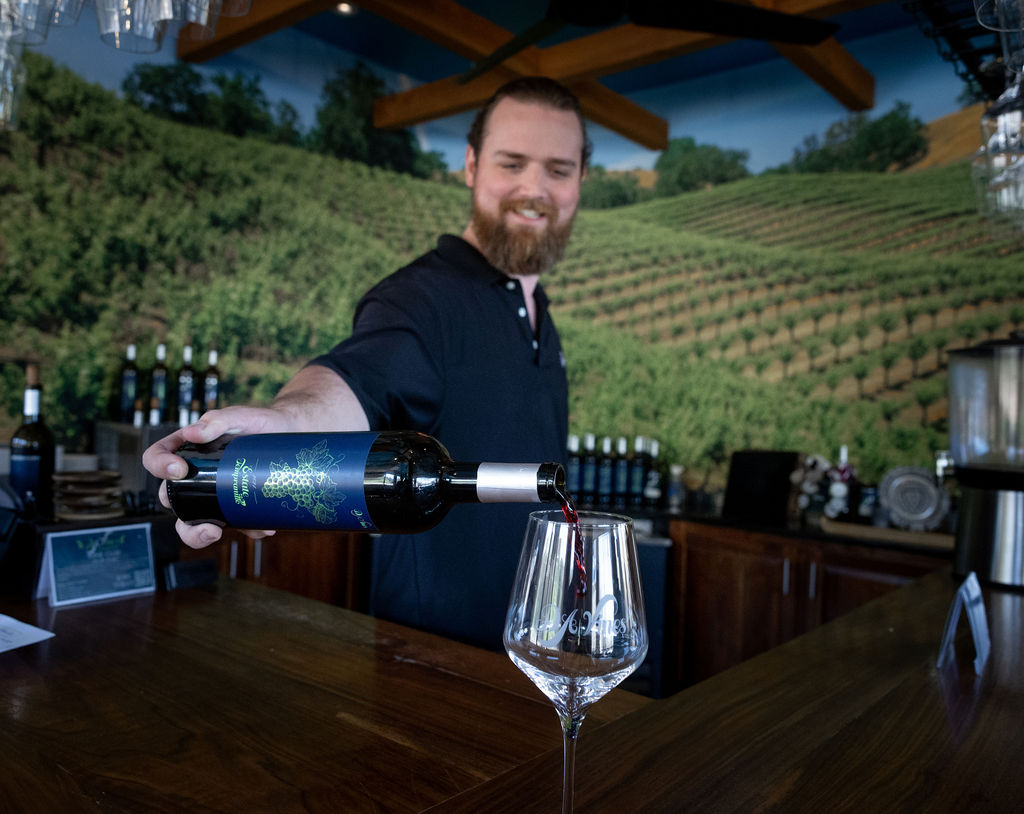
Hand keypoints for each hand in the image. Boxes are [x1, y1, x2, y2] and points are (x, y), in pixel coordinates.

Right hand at [143, 406, 292, 548]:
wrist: (290, 434)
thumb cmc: (259, 423)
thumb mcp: (238, 416)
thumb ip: (217, 420)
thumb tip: (193, 432)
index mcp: (186, 449)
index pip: (157, 458)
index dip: (159, 465)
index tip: (179, 470)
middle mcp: (195, 476)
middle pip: (173, 502)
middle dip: (181, 520)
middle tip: (200, 519)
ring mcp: (215, 494)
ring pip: (197, 522)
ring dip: (202, 535)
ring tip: (219, 531)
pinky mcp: (238, 506)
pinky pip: (236, 524)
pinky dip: (248, 530)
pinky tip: (263, 528)